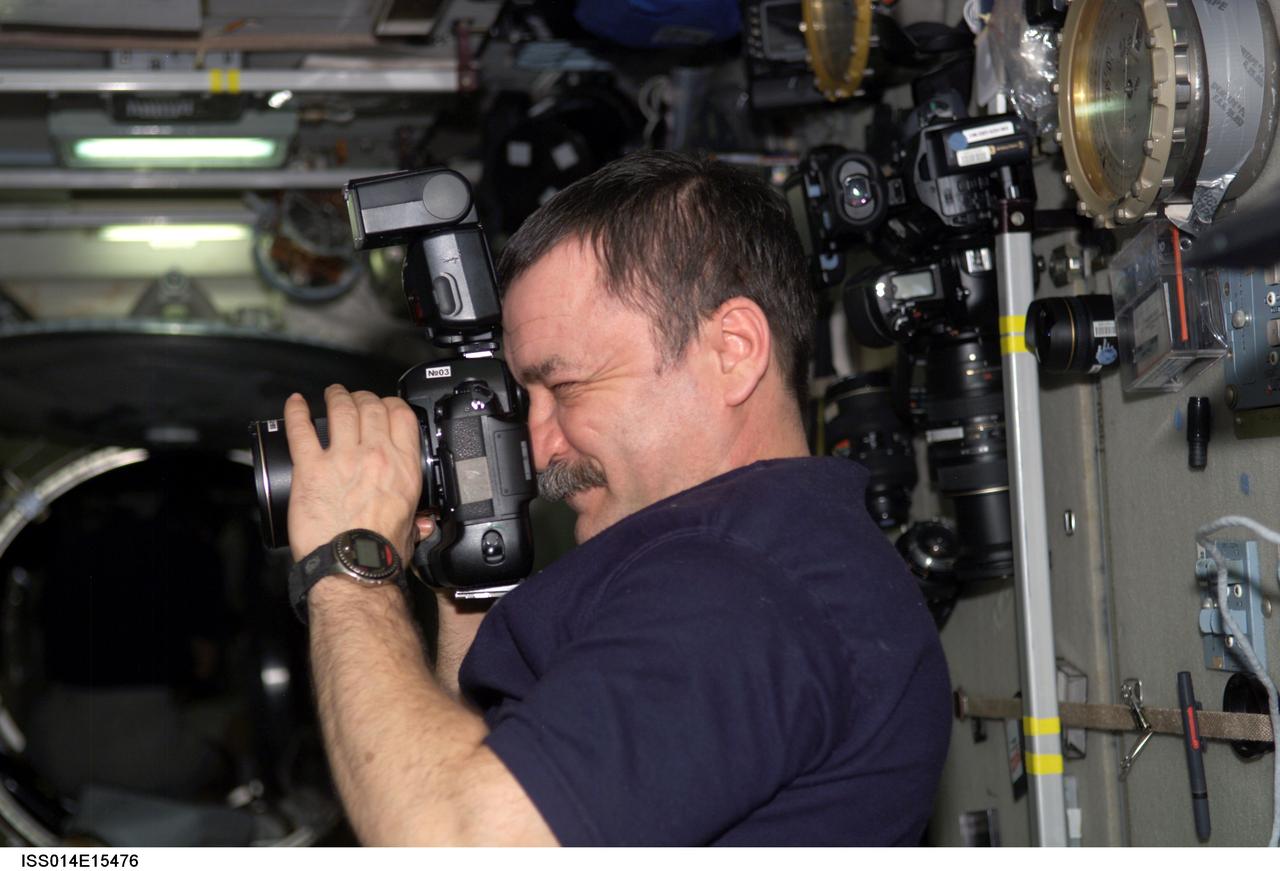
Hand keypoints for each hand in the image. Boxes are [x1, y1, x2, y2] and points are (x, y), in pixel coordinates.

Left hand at [283, 384, 423, 561]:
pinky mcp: (311, 469)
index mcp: (403, 466)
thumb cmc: (380, 553)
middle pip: (370, 406)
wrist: (352, 567)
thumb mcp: (411, 528)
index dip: (391, 404)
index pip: (401, 415)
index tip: (384, 406)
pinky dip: (296, 412)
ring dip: (335, 397)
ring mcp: (341, 458)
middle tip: (355, 399)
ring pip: (340, 410)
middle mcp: (375, 455)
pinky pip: (301, 430)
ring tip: (331, 394)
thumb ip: (417, 519)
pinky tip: (295, 403)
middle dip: (362, 397)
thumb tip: (423, 523)